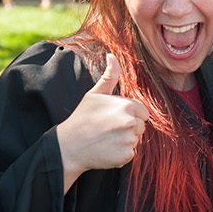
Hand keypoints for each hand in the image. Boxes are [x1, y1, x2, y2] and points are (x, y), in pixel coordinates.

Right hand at [55, 53, 148, 191]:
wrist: (69, 145)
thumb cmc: (82, 117)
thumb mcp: (95, 94)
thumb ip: (109, 76)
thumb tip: (112, 55)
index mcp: (126, 106)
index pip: (143, 112)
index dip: (130, 114)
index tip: (113, 118)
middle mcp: (130, 122)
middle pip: (141, 126)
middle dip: (128, 128)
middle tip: (108, 129)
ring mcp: (128, 140)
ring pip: (135, 140)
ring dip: (124, 141)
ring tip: (105, 138)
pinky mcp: (125, 156)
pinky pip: (130, 154)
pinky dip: (120, 154)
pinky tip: (106, 149)